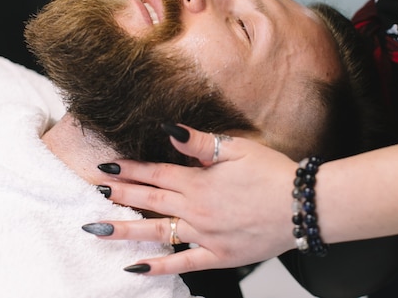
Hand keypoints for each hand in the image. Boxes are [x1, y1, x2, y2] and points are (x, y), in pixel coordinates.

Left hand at [87, 125, 298, 274]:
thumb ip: (198, 143)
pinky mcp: (219, 256)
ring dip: (125, 230)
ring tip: (97, 229)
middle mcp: (196, 209)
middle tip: (94, 192)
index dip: (129, 168)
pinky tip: (135, 267)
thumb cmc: (273, 174)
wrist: (303, 205)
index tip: (106, 166)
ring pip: (157, 232)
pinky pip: (184, 264)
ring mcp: (205, 235)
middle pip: (149, 200)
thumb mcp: (237, 149)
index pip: (155, 173)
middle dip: (119, 194)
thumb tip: (168, 131)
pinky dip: (159, 266)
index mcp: (199, 181)